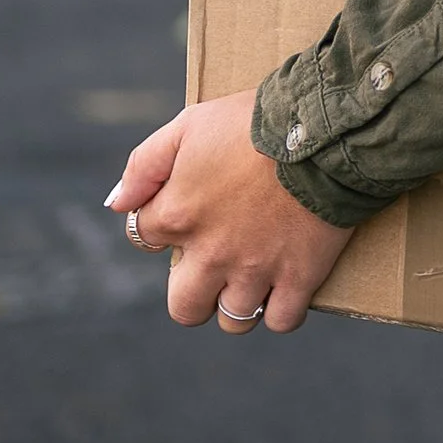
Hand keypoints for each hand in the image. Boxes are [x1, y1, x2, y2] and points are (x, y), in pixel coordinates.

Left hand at [107, 94, 353, 332]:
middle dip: (193, 292)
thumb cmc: (253, 121)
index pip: (145, 239)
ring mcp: (256, 270)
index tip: (187, 211)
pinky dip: (281, 309)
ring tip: (251, 276)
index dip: (163, 225)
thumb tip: (117, 204)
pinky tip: (284, 286)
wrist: (324, 129)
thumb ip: (145, 164)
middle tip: (213, 264)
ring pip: (233, 321)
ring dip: (237, 303)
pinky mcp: (299, 277)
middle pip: (184, 307)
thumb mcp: (189, 125)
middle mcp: (211, 253)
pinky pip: (280, 320)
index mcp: (179, 214)